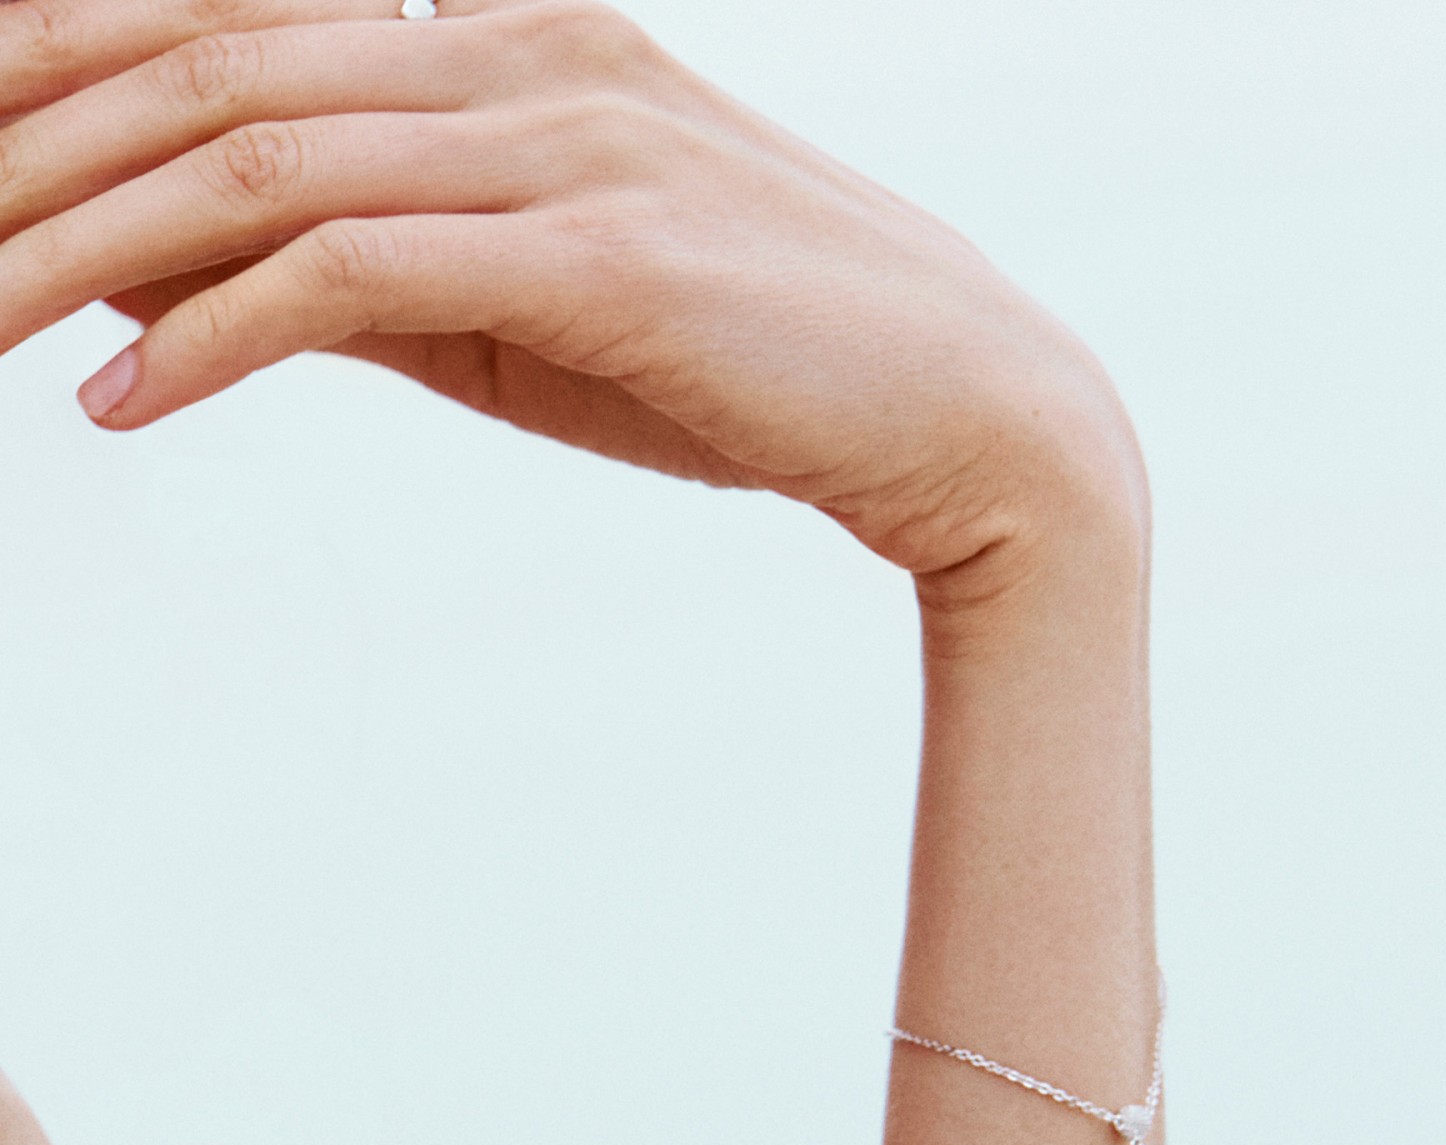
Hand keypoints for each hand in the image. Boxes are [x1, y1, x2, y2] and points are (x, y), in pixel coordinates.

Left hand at [0, 0, 1142, 576]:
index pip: (224, 14)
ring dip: (78, 242)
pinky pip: (352, 270)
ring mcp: (563, 137)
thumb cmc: (747, 363)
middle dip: (25, 150)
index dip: (57, 70)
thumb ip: (357, 269)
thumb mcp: (522, 308)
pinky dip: (217, 334)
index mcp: (506, 32)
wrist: (958, 406)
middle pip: (199, 62)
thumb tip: (167, 284)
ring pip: (250, 155)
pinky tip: (123, 409)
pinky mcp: (599, 251)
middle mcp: (520, 46)